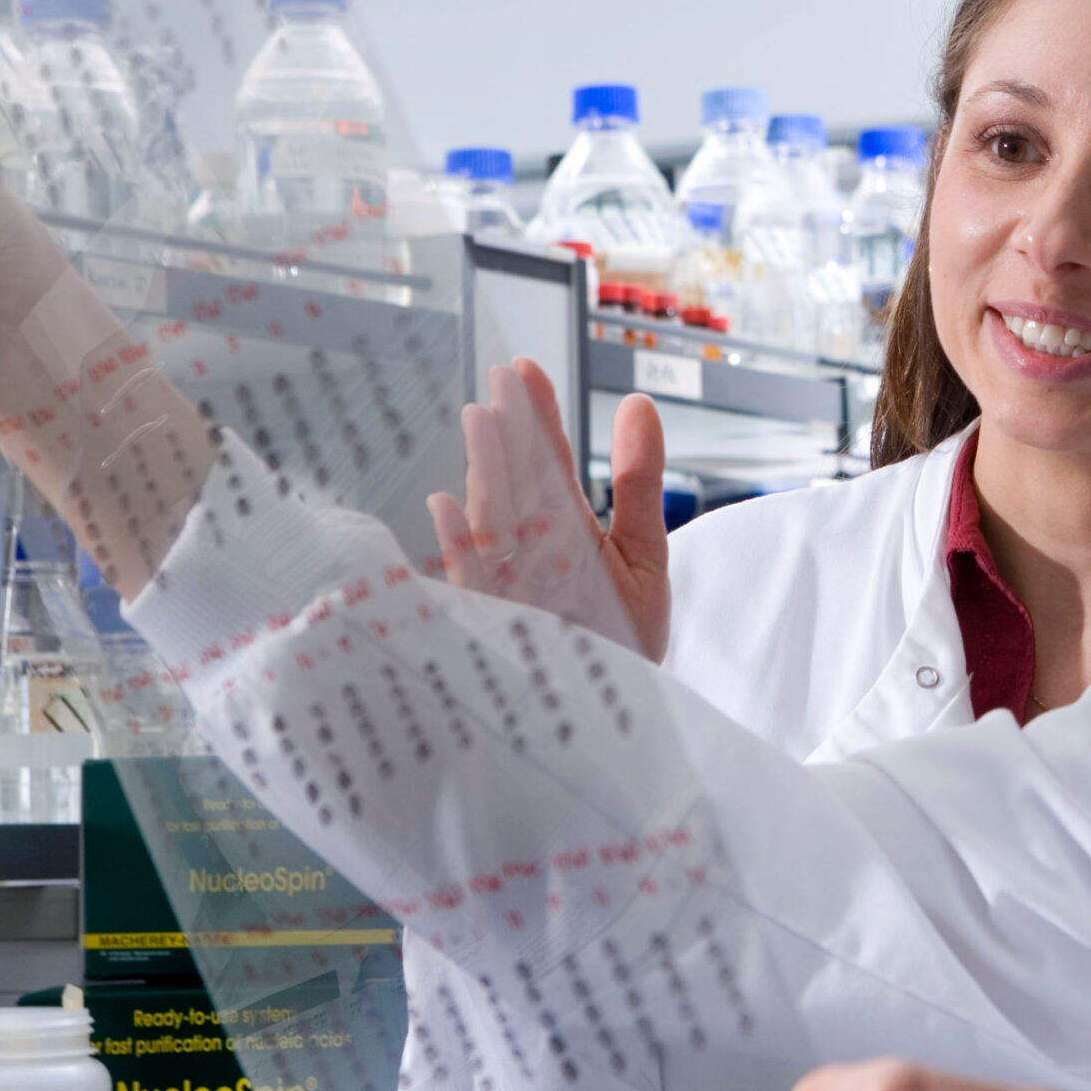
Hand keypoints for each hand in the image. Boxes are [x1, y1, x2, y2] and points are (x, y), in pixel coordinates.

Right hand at [428, 358, 671, 659]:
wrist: (618, 723)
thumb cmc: (624, 643)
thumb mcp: (642, 557)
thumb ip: (637, 483)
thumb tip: (639, 404)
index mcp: (563, 531)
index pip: (548, 465)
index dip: (538, 417)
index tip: (524, 367)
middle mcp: (531, 554)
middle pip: (518, 485)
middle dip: (511, 434)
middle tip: (503, 381)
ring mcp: (512, 588)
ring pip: (495, 522)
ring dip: (488, 472)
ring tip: (482, 420)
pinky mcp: (497, 629)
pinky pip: (474, 586)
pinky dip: (461, 548)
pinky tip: (448, 506)